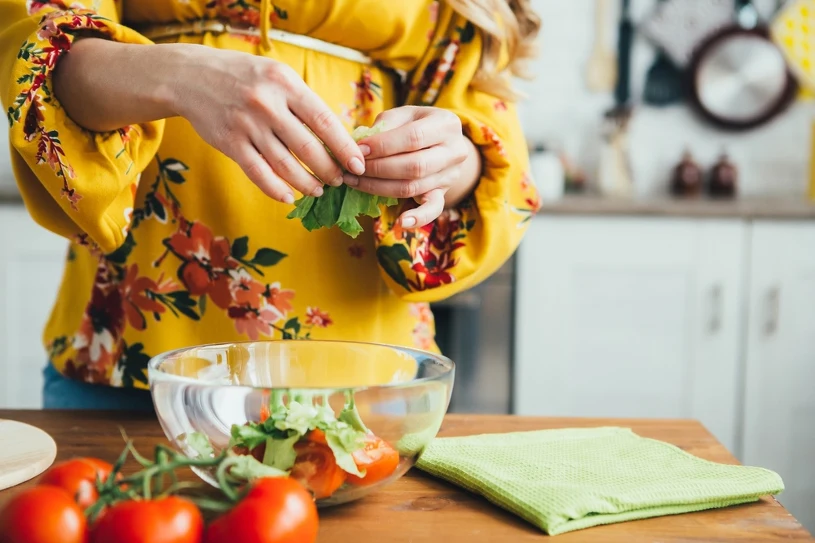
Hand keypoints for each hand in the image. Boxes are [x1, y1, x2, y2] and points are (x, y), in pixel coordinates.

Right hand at [170, 44, 365, 202]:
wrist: (191, 76)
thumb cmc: (245, 77)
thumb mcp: (277, 76)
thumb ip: (302, 102)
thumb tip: (337, 136)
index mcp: (285, 84)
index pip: (324, 120)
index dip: (344, 147)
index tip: (358, 164)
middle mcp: (267, 104)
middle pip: (308, 148)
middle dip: (329, 170)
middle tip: (340, 181)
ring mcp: (247, 125)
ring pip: (285, 165)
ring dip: (307, 183)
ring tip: (319, 190)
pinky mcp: (230, 143)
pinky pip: (259, 173)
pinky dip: (276, 189)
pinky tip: (290, 197)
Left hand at [343, 106, 481, 227]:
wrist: (441, 142)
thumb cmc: (415, 125)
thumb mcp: (403, 116)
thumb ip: (385, 127)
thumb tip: (359, 148)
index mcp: (446, 124)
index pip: (413, 137)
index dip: (384, 145)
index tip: (359, 149)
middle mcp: (455, 151)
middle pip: (414, 165)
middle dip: (379, 168)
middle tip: (354, 168)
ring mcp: (451, 175)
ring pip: (414, 187)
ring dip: (380, 188)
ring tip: (356, 183)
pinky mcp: (443, 194)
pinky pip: (433, 210)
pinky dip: (418, 218)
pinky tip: (401, 222)